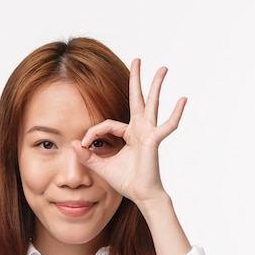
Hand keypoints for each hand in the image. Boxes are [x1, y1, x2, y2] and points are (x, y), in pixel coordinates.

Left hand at [73, 58, 186, 206]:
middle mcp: (140, 129)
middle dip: (136, 79)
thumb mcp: (101, 166)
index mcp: (128, 134)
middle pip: (137, 99)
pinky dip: (175, 114)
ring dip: (156, 86)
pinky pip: (167, 126)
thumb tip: (72, 144)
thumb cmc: (126, 181)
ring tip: (163, 68)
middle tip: (137, 59)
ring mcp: (148, 133)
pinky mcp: (154, 140)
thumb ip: (87, 155)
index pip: (106, 124)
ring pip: (152, 104)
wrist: (141, 194)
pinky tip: (183, 99)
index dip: (92, 133)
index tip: (83, 144)